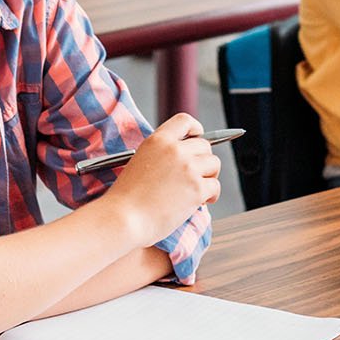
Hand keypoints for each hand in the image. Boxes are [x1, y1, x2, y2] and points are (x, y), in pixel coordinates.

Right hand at [104, 114, 220, 245]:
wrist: (123, 219)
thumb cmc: (127, 198)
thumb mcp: (140, 161)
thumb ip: (162, 154)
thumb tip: (184, 156)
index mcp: (158, 140)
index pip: (185, 121)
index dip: (195, 129)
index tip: (198, 136)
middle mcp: (175, 150)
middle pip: (205, 145)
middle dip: (203, 160)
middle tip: (196, 175)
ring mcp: (188, 168)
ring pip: (214, 164)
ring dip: (209, 176)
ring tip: (198, 190)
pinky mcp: (197, 188)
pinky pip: (215, 186)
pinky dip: (211, 195)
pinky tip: (202, 202)